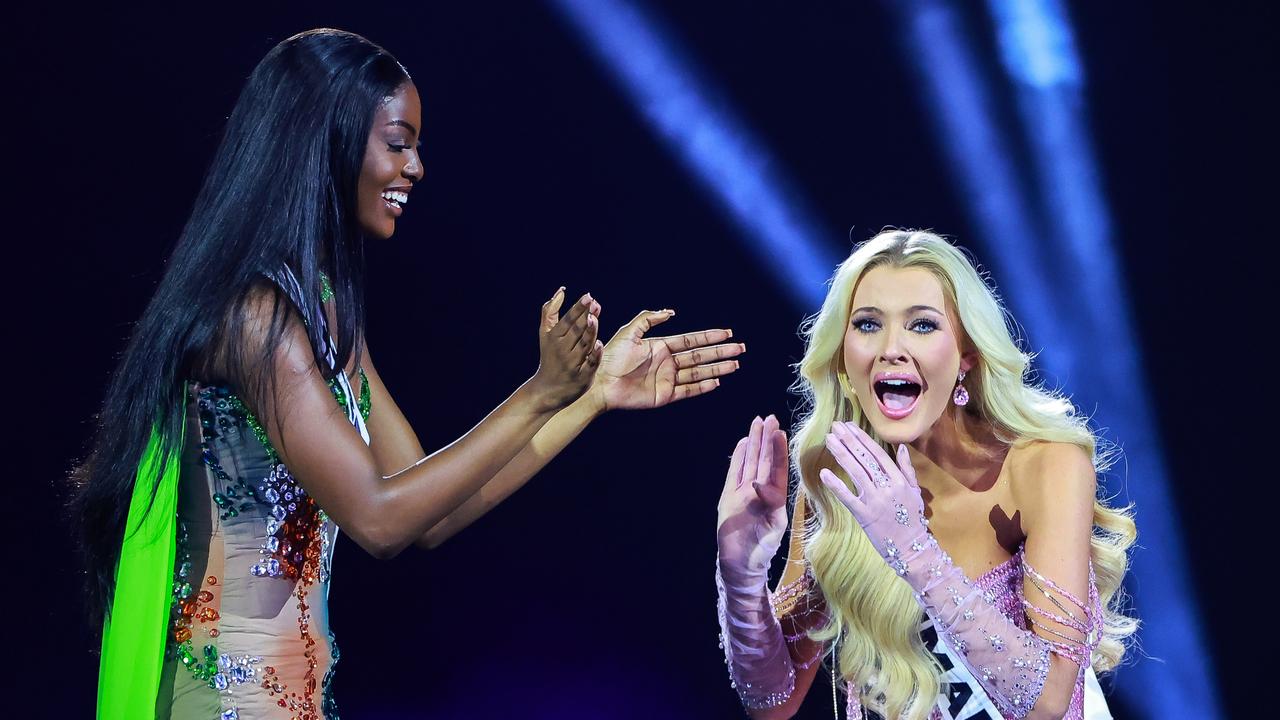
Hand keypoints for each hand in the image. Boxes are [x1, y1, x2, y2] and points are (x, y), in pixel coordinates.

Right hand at [529, 288, 603, 411]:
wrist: (547, 389)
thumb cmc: (549, 357)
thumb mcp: (545, 334)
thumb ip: (550, 311)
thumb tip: (561, 290)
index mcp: (554, 337)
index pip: (568, 319)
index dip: (578, 307)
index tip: (588, 296)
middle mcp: (562, 349)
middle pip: (576, 330)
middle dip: (584, 316)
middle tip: (594, 303)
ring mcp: (572, 363)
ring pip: (583, 345)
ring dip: (589, 332)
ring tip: (594, 318)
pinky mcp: (581, 376)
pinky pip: (589, 364)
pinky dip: (593, 355)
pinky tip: (598, 345)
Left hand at [591, 308, 743, 411]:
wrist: (599, 382)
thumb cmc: (610, 357)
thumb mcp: (629, 332)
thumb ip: (648, 319)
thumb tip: (671, 312)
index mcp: (661, 346)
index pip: (691, 340)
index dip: (709, 336)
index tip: (727, 333)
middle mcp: (668, 362)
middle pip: (700, 356)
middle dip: (720, 352)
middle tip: (740, 348)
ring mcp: (667, 379)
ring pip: (699, 373)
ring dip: (717, 368)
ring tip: (735, 364)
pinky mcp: (664, 395)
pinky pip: (687, 390)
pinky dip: (702, 387)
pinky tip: (716, 381)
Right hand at [717, 415, 789, 574]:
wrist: (740, 563)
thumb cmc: (760, 549)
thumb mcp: (772, 528)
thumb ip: (769, 504)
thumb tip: (761, 484)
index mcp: (774, 497)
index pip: (776, 468)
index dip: (778, 450)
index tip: (780, 431)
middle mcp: (759, 491)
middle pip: (763, 460)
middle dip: (766, 439)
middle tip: (770, 418)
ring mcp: (743, 492)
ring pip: (749, 462)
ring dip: (753, 443)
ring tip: (756, 423)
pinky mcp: (729, 497)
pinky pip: (734, 473)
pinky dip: (738, 458)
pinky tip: (742, 444)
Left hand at [818, 421, 927, 559]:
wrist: (912, 548)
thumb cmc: (913, 520)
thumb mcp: (915, 492)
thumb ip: (907, 469)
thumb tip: (901, 448)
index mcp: (900, 480)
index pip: (878, 454)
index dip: (863, 439)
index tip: (850, 426)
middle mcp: (887, 487)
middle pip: (865, 459)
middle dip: (849, 440)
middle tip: (835, 426)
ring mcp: (875, 501)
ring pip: (856, 473)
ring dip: (841, 454)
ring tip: (829, 439)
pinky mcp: (864, 515)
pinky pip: (848, 498)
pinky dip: (836, 485)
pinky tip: (824, 473)